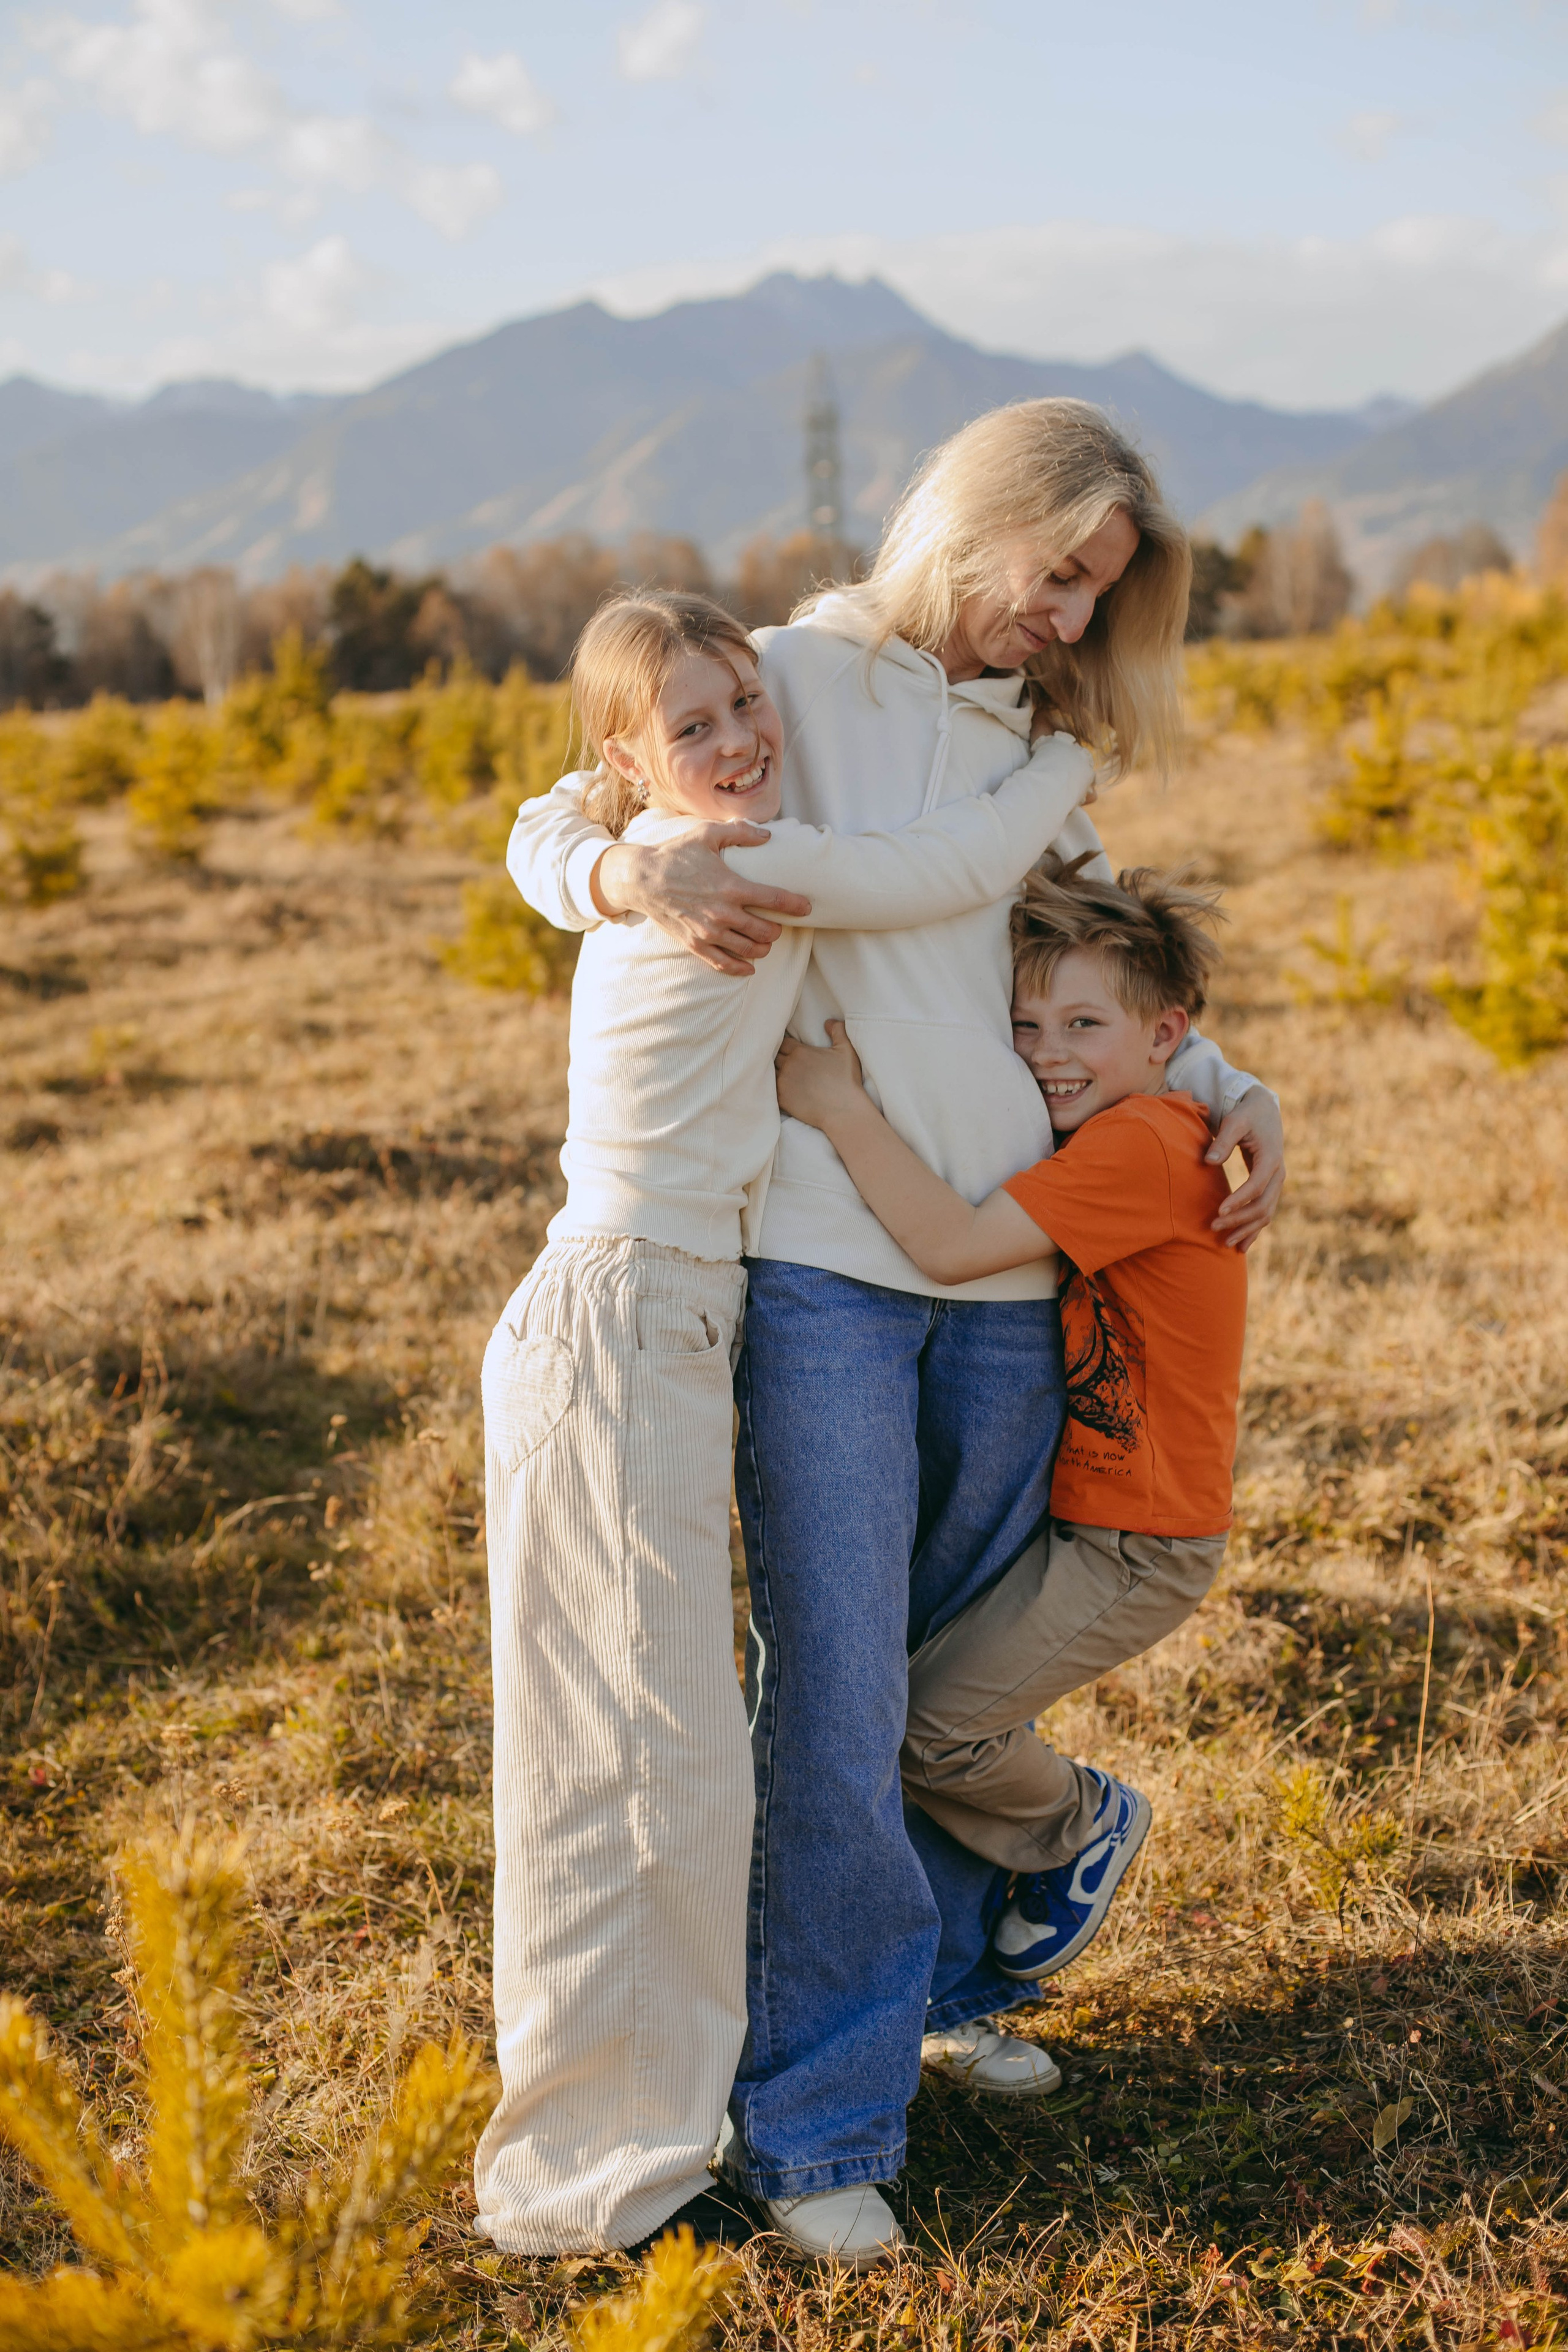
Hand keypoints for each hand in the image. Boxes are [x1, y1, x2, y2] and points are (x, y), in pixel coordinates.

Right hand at [591, 823, 811, 976]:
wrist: (641, 878)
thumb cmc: (675, 853)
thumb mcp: (707, 834)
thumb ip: (740, 832)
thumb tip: (767, 835)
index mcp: (731, 886)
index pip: (775, 900)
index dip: (796, 905)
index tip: (806, 907)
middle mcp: (723, 914)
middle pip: (765, 931)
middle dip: (777, 929)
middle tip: (777, 924)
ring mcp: (708, 933)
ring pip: (749, 950)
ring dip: (763, 948)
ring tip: (765, 941)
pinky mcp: (695, 945)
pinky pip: (723, 965)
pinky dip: (741, 969)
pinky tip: (750, 967)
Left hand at [775, 1020, 866, 1129]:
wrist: (844, 1110)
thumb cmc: (847, 1080)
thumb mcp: (847, 1050)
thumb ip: (838, 1030)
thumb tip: (828, 1022)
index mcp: (800, 1052)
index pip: (783, 1042)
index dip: (784, 1045)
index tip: (787, 1048)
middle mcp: (788, 1065)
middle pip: (774, 1056)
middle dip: (778, 1057)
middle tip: (782, 1061)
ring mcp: (783, 1083)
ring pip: (770, 1072)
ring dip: (773, 1072)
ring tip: (778, 1074)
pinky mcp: (782, 1099)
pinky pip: (769, 1090)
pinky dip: (772, 1088)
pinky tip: (776, 1089)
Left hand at [1206, 1087, 1284, 1251]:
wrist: (1264, 1110)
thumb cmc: (1246, 1114)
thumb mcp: (1235, 1121)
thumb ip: (1223, 1140)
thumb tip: (1209, 1161)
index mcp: (1271, 1158)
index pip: (1256, 1186)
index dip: (1239, 1200)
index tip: (1218, 1211)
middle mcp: (1278, 1173)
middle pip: (1262, 1205)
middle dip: (1239, 1219)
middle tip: (1213, 1227)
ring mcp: (1276, 1182)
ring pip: (1266, 1213)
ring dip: (1246, 1229)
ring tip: (1225, 1243)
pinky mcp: (1270, 1187)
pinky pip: (1265, 1212)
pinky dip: (1254, 1229)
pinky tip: (1241, 1245)